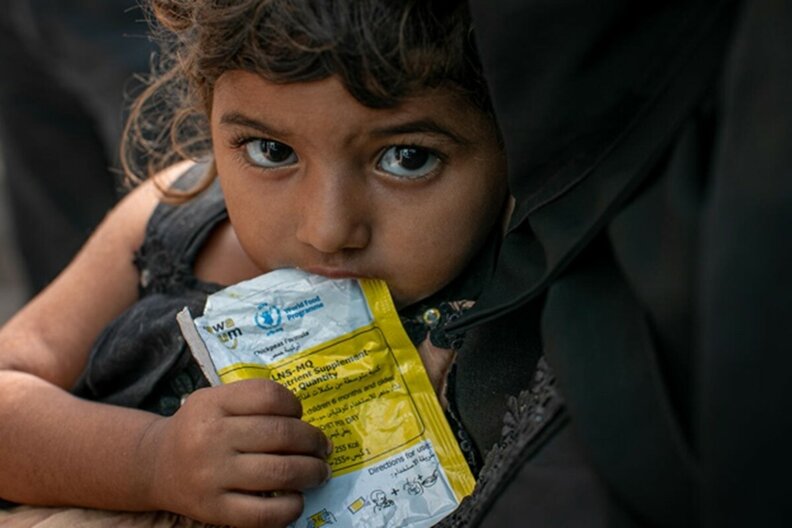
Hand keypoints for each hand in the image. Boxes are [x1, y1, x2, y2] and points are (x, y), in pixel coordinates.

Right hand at [141, 379, 330, 526]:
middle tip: (323, 448)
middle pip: (282, 434)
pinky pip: (264, 513)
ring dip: (311, 472)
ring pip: (280, 472)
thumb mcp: (215, 400)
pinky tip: (297, 500)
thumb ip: (252, 400)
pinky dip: (291, 507)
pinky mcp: (214, 510)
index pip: (270, 396)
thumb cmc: (197, 428)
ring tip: (320, 472)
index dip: (295, 405)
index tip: (300, 416)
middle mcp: (211, 437)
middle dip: (314, 441)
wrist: (155, 466)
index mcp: (213, 404)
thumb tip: (305, 420)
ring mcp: (212, 476)